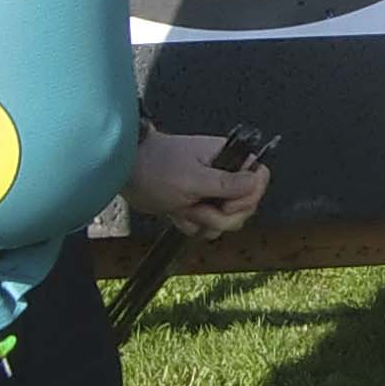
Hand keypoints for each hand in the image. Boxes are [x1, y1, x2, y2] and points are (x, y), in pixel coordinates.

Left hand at [128, 129, 269, 237]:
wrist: (125, 174)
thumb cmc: (155, 167)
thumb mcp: (193, 178)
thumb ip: (227, 183)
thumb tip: (257, 180)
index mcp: (227, 159)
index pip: (259, 179)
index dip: (248, 196)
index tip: (226, 203)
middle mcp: (223, 175)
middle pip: (246, 205)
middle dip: (221, 215)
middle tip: (198, 206)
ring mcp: (210, 192)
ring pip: (227, 220)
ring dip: (204, 222)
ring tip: (184, 208)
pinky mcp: (197, 205)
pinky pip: (207, 226)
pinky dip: (192, 225)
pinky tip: (177, 213)